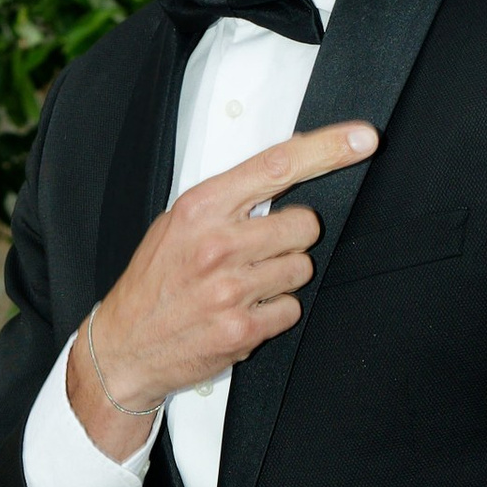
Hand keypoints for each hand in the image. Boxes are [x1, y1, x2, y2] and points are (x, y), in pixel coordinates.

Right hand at [67, 120, 380, 460]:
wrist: (124, 347)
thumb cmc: (154, 283)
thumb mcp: (178, 225)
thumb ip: (229, 201)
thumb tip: (286, 174)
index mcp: (201, 208)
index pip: (277, 165)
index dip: (328, 149)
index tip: (361, 138)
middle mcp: (217, 244)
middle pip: (304, 224)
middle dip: (292, 238)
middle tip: (260, 253)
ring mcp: (231, 289)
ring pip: (301, 269)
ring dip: (282, 278)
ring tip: (245, 286)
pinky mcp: (242, 328)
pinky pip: (291, 309)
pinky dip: (274, 313)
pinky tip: (243, 313)